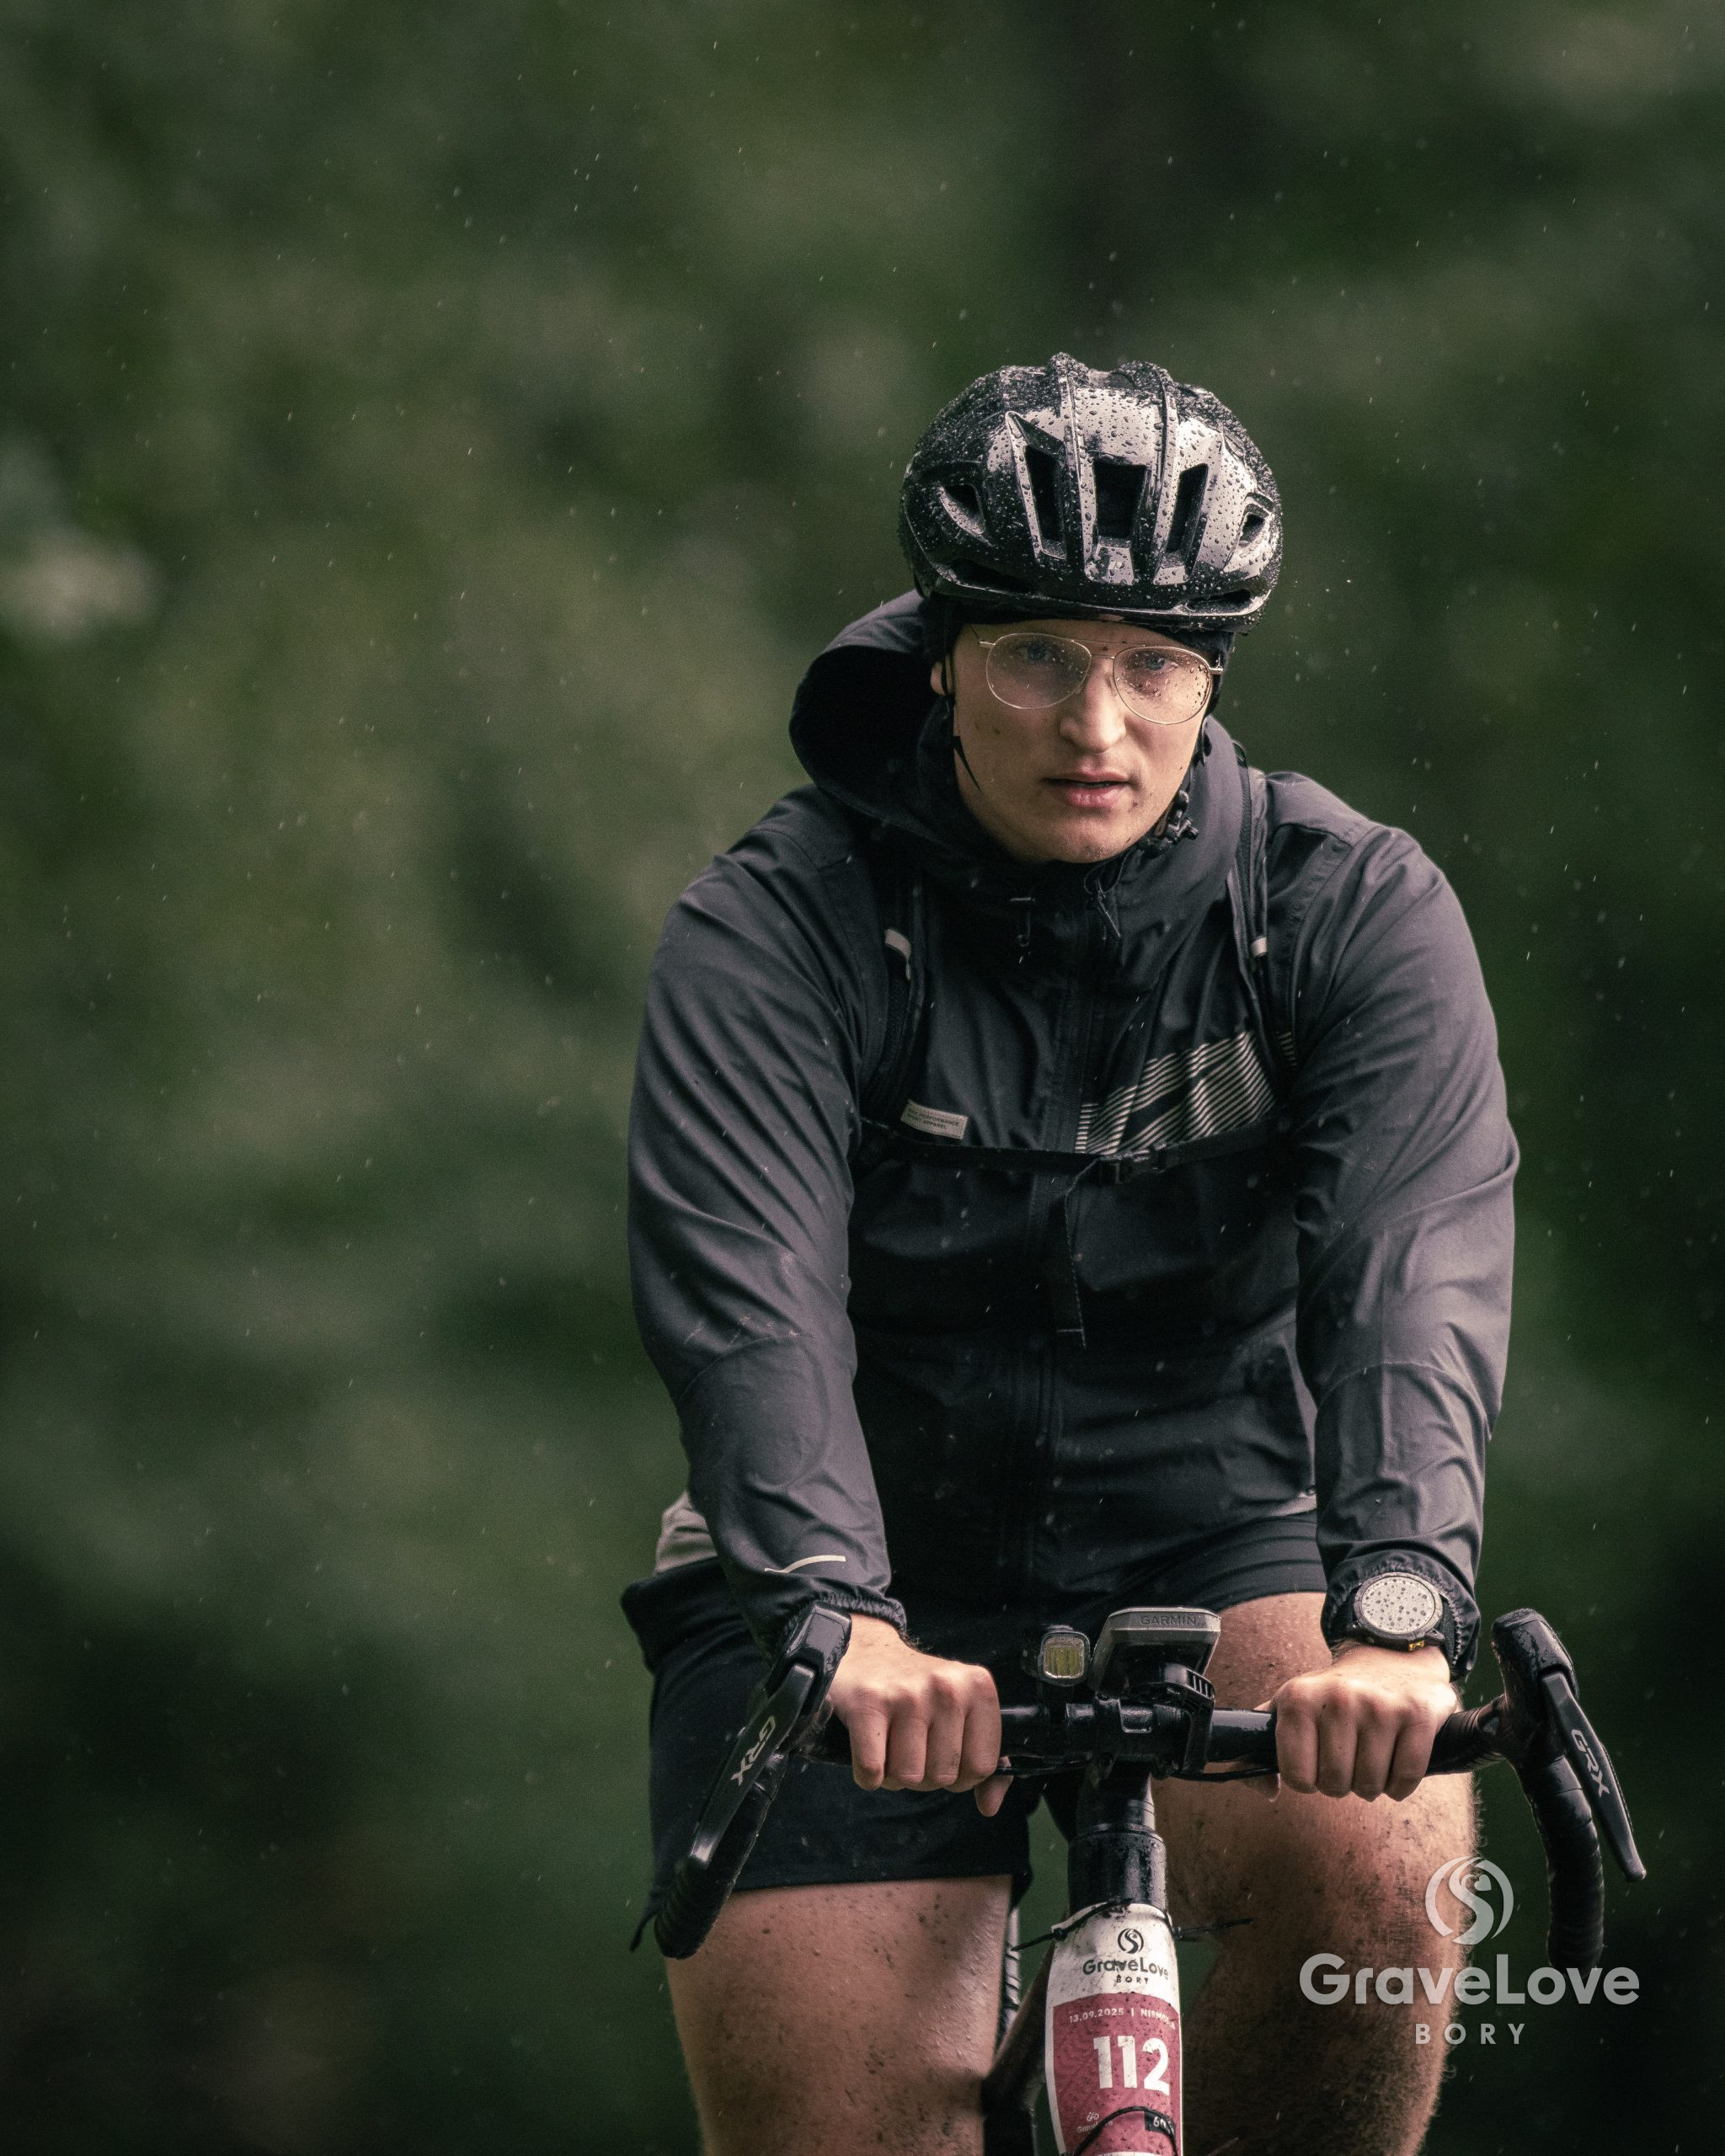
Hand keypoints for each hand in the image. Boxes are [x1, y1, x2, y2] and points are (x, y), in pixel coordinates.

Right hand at [827, 1616, 1011, 1817]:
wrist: (867, 1652)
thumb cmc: (920, 1693)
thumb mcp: (963, 1713)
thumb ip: (984, 1759)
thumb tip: (989, 1806)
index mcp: (978, 1688)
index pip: (981, 1767)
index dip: (961, 1775)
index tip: (945, 1755)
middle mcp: (946, 1687)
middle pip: (943, 1777)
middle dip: (924, 1775)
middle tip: (912, 1746)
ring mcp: (906, 1694)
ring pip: (908, 1777)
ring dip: (894, 1775)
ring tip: (890, 1745)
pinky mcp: (868, 1703)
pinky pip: (872, 1771)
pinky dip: (868, 1775)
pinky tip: (870, 1750)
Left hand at [1267, 1641, 1458, 1802]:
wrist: (1391, 1654)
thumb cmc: (1337, 1691)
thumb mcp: (1292, 1705)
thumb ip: (1262, 1746)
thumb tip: (1264, 1790)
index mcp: (1299, 1699)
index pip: (1297, 1777)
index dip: (1309, 1779)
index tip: (1318, 1761)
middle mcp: (1338, 1699)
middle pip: (1335, 1785)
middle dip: (1343, 1781)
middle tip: (1349, 1755)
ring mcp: (1380, 1706)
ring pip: (1371, 1786)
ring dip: (1373, 1782)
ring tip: (1372, 1753)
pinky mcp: (1417, 1714)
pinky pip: (1406, 1778)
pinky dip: (1401, 1783)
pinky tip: (1396, 1759)